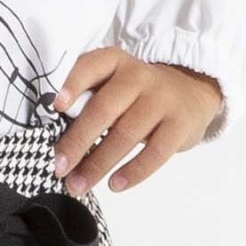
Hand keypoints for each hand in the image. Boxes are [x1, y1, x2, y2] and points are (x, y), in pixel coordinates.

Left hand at [51, 47, 224, 196]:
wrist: (190, 90)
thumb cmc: (137, 92)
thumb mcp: (114, 80)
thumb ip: (89, 96)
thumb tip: (56, 134)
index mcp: (114, 61)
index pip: (90, 67)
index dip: (72, 85)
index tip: (55, 107)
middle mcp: (138, 75)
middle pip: (104, 108)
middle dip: (78, 140)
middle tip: (58, 167)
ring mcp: (161, 99)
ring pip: (126, 133)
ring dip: (99, 163)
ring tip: (78, 185)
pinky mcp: (180, 124)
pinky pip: (156, 152)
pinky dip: (133, 171)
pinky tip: (114, 185)